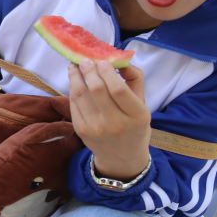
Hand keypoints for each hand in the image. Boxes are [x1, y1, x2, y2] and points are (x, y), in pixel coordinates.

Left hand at [68, 60, 150, 180]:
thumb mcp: (143, 104)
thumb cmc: (134, 125)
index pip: (118, 89)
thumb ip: (135, 79)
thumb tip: (119, 59)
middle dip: (89, 70)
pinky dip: (73, 89)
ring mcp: (96, 128)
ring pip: (80, 95)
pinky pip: (74, 104)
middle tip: (85, 60)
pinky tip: (75, 81)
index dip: (107, 72)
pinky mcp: (81, 130)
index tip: (101, 61)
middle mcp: (116, 124)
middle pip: (97, 90)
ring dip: (75, 76)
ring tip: (75, 66)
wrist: (122, 158)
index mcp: (136, 115)